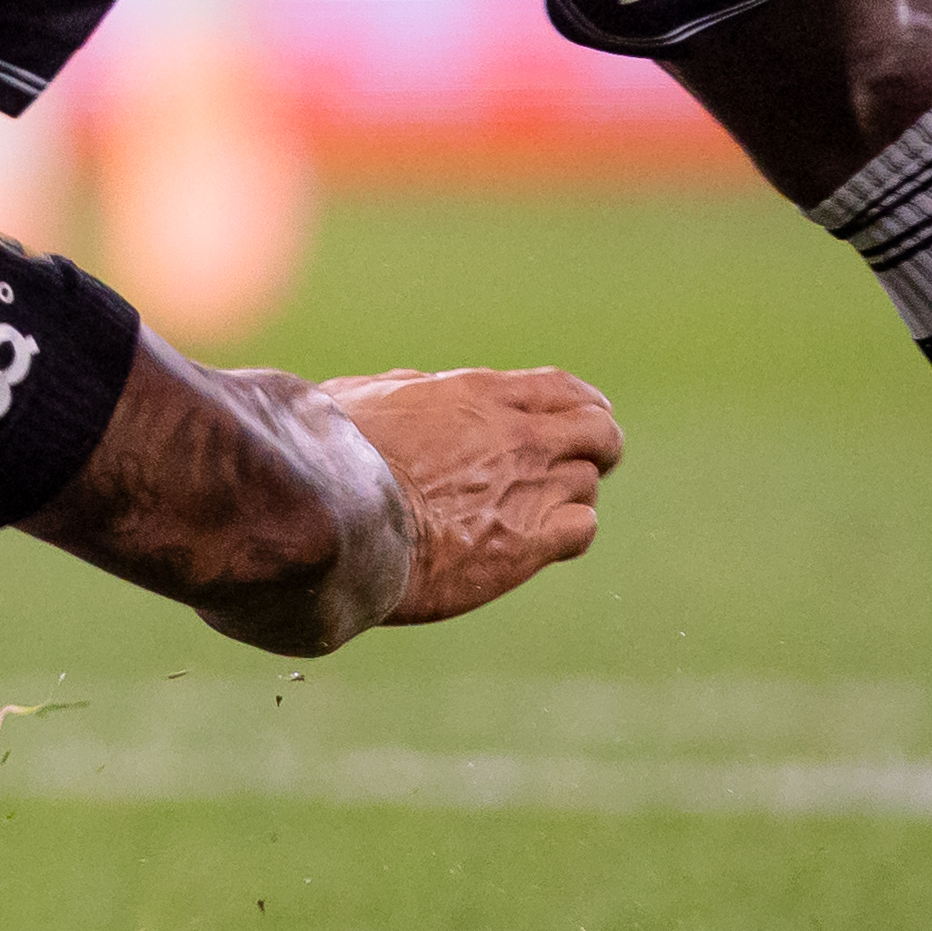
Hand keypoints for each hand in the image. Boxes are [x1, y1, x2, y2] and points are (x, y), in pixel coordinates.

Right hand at [320, 367, 618, 623]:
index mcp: (479, 394)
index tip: (581, 415)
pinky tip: (539, 539)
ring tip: (536, 509)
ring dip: (569, 493)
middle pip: (600, 432)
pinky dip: (569, 531)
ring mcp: (528, 489)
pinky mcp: (527, 544)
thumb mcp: (365, 396)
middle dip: (596, 445)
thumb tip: (417, 386)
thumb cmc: (331, 453)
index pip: (562, 389)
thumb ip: (405, 390)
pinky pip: (582, 529)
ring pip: (588, 483)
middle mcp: (518, 437)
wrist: (336, 517)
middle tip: (578, 463)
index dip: (581, 403)